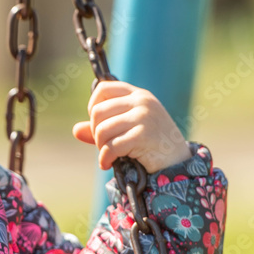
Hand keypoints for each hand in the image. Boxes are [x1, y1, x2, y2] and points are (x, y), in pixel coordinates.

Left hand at [73, 81, 191, 173]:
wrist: (178, 162)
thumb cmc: (152, 145)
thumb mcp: (127, 130)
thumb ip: (102, 127)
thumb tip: (76, 130)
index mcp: (138, 95)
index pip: (103, 88)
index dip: (93, 106)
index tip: (99, 124)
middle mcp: (142, 101)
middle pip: (98, 112)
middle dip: (95, 132)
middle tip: (104, 145)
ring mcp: (144, 117)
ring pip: (102, 130)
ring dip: (100, 148)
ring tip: (108, 156)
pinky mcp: (143, 135)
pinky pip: (111, 146)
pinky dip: (104, 159)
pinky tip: (108, 164)